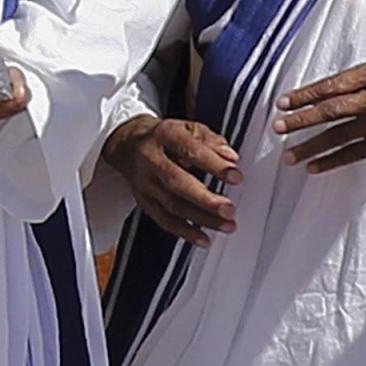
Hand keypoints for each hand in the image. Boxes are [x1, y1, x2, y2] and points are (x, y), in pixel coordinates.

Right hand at [102, 115, 240, 247]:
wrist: (129, 145)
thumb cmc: (166, 137)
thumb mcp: (188, 127)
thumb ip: (211, 141)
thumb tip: (230, 158)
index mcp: (165, 135)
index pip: (191, 150)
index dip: (214, 164)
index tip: (236, 176)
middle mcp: (151, 160)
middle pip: (177, 182)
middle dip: (205, 199)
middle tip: (229, 209)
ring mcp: (145, 183)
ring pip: (172, 205)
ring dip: (201, 219)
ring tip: (226, 225)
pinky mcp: (144, 201)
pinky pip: (164, 220)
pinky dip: (185, 232)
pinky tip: (204, 238)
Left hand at [274, 61, 365, 173]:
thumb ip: (355, 83)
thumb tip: (316, 97)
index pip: (330, 85)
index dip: (304, 95)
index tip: (282, 103)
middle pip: (331, 110)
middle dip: (301, 120)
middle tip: (277, 127)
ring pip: (340, 135)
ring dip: (311, 145)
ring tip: (289, 154)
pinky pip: (356, 154)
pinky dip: (333, 160)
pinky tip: (314, 166)